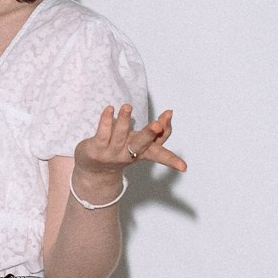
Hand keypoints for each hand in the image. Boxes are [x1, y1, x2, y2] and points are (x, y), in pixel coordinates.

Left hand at [72, 106, 186, 201]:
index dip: (172, 159)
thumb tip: (170, 113)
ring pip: (120, 136)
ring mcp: (112, 153)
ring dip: (124, 120)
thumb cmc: (121, 150)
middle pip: (141, 145)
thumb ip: (156, 131)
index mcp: (142, 153)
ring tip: (128, 106)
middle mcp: (128, 154)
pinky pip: (102, 134)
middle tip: (156, 125)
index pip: (160, 154)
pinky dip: (106, 121)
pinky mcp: (97, 149)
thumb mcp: (140, 143)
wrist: (94, 170)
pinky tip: (109, 109)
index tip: (183, 167)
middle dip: (149, 134)